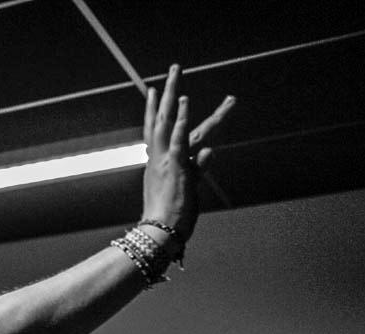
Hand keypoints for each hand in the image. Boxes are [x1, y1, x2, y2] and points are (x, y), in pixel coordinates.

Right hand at [140, 64, 235, 240]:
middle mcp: (158, 157)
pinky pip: (177, 138)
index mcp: (159, 162)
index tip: (154, 89)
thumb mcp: (188, 187)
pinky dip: (181, 119)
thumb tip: (211, 151)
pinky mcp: (174, 166)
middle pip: (160, 117)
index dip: (156, 109)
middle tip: (173, 68)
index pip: (157, 130)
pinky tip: (184, 101)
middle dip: (166, 92)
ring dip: (172, 96)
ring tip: (176, 73)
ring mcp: (165, 160)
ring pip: (166, 122)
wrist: (160, 234)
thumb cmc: (171, 218)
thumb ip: (199, 166)